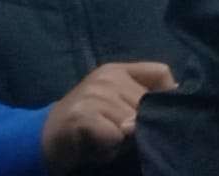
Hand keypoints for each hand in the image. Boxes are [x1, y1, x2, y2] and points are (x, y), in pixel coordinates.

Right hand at [40, 61, 176, 173]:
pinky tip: (96, 145)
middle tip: (117, 133)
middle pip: (148, 103)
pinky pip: (115, 135)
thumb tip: (176, 98)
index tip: (159, 115)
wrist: (43, 139)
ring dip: (123, 140)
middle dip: (140, 124)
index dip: (166, 96)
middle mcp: (107, 76)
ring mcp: (94, 93)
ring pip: (133, 122)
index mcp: (119, 70)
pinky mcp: (83, 115)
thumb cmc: (89, 125)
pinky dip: (109, 147)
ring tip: (105, 139)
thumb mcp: (119, 107)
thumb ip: (143, 100)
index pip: (161, 72)